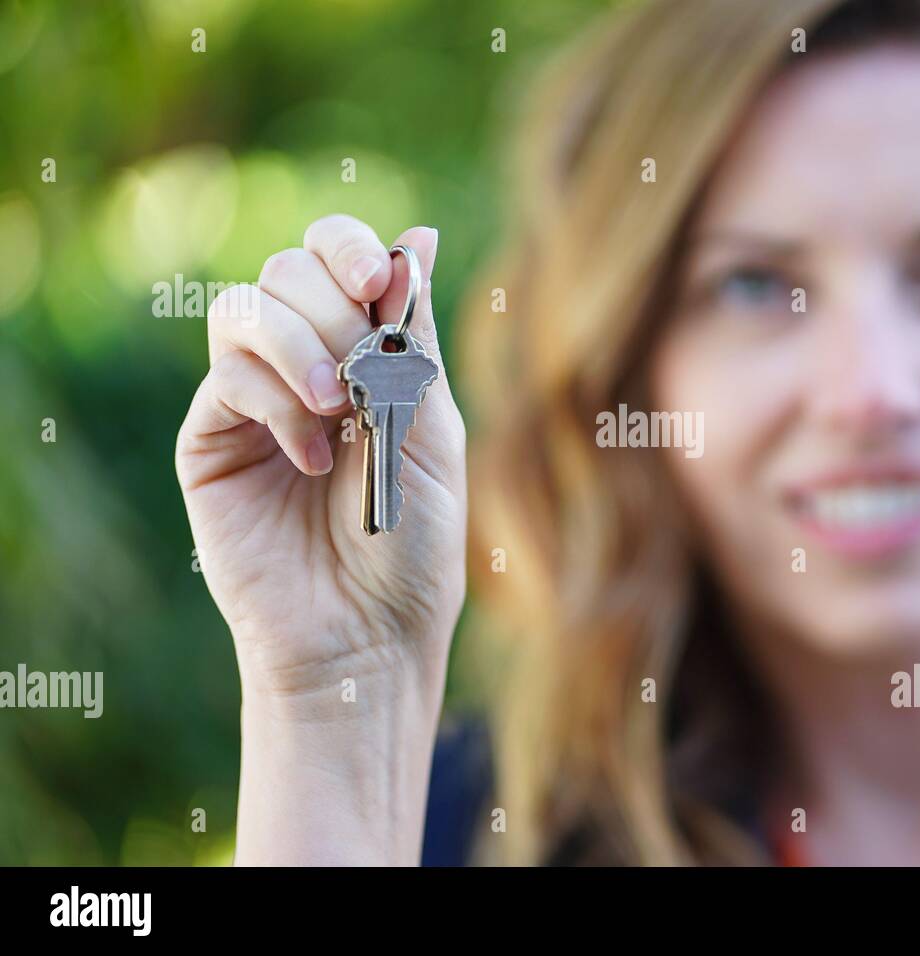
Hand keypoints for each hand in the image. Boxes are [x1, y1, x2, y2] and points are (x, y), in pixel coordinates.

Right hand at [176, 214, 465, 707]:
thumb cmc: (414, 546)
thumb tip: (416, 235)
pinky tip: (315, 457)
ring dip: (299, 343)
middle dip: (332, 306)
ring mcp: (252, 400)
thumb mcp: (431, 431)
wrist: (368, 636)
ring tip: (336, 406)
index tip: (376, 281)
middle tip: (362, 374)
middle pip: (288, 269)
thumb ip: (414, 339)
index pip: (336, 256)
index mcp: (364, 354)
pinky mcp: (211, 440)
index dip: (348, 247)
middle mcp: (303, 366)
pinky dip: (276, 402)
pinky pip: (228, 377)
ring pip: (244, 307)